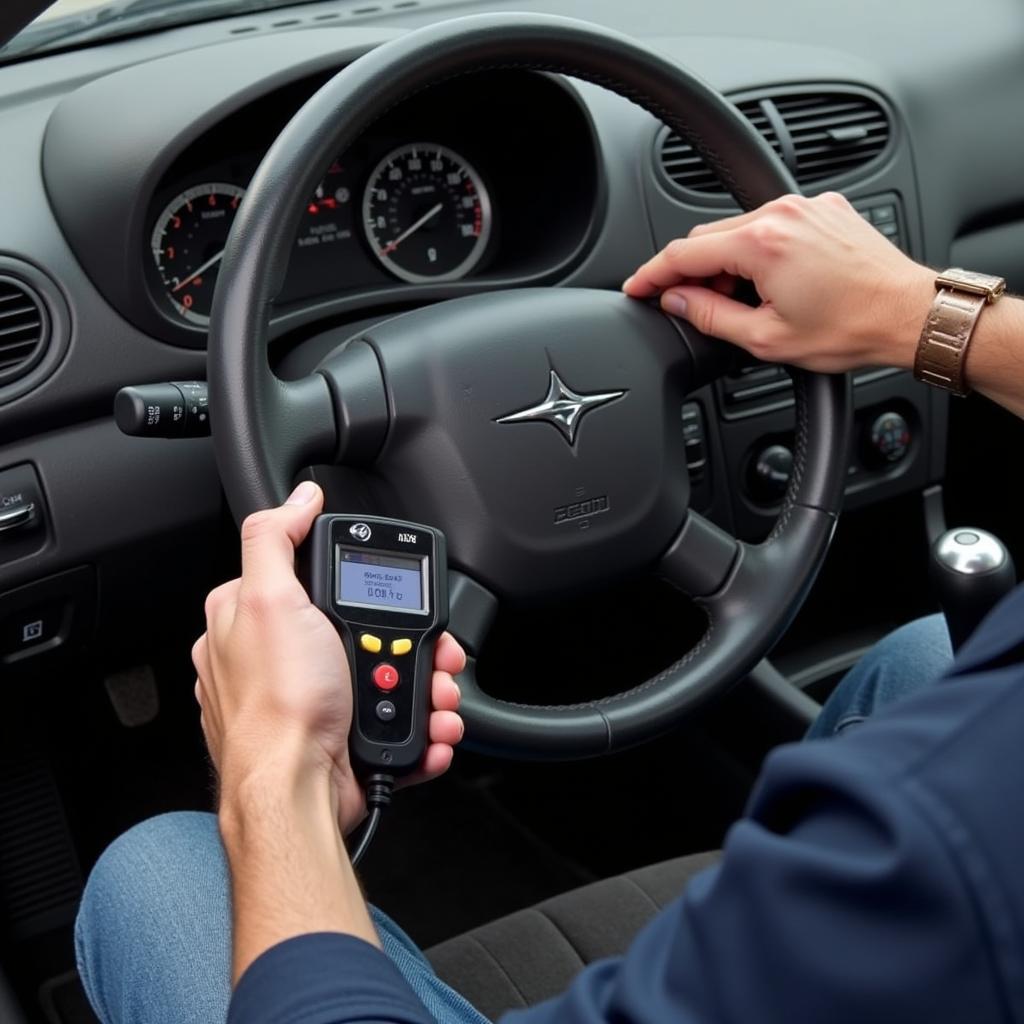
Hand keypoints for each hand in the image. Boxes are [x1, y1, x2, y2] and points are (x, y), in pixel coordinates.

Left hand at [192, 481, 464, 834]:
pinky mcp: (338, 740)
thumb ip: (275, 539)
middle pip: (363, 630)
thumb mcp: (268, 601)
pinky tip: (425, 730)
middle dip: (408, 643)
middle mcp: (277, 661)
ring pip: (386, 678)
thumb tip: (298, 497)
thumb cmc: (276, 709)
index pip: (314, 579)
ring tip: (437, 698)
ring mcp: (311, 703)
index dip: (361, 584)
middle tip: (431, 653)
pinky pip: (392, 724)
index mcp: (251, 621)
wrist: (295, 795)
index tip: (394, 596)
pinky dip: (417, 728)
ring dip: (423, 688)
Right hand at [623, 192, 933, 372]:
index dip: (651, 274)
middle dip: (692, 272)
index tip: (636, 288)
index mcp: (762, 243)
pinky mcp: (824, 210)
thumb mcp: (766, 337)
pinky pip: (772, 225)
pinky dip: (758, 251)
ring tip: (744, 304)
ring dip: (727, 264)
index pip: (684, 253)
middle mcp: (782, 214)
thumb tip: (677, 301)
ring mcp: (806, 207)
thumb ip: (710, 316)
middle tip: (692, 308)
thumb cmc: (851, 327)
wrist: (909, 314)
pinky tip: (769, 284)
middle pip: (709, 237)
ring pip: (739, 230)